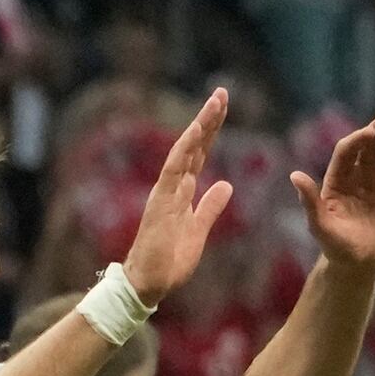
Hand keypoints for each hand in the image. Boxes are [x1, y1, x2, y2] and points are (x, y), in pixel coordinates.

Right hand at [120, 90, 235, 303]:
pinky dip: (185, 147)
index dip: (211, 131)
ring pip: (184, 150)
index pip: (200, 154)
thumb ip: (210, 207)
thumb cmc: (169, 260)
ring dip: (200, 125)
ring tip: (214, 102)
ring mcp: (166, 190)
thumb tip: (225, 184)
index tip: (223, 108)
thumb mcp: (199, 230)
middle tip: (222, 92)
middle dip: (208, 119)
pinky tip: (197, 129)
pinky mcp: (161, 200)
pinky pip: (174, 168)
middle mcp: (173, 185)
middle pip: (193, 145)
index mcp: (183, 191)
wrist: (149, 283)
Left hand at [294, 103, 374, 269]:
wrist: (361, 262)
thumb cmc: (337, 247)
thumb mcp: (321, 227)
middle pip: (370, 143)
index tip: (369, 133)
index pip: (347, 151)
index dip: (357, 141)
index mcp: (338, 178)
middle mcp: (358, 172)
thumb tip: (295, 175)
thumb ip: (310, 202)